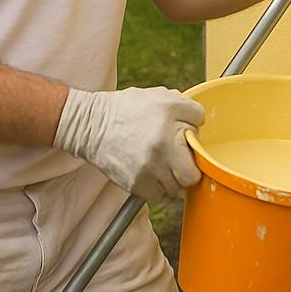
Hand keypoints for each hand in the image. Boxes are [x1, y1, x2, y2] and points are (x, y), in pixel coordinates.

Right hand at [52, 86, 204, 201]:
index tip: (186, 138)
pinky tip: (148, 170)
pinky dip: (156, 186)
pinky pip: (159, 195)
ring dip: (172, 178)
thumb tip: (200, 126)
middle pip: (192, 175)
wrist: (90, 125)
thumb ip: (187, 108)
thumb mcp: (161, 96)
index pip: (199, 138)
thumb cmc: (128, 109)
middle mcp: (161, 146)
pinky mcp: (136, 184)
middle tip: (180, 160)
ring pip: (176, 187)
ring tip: (159, 162)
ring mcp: (148, 168)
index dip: (194, 138)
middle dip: (189, 168)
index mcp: (169, 120)